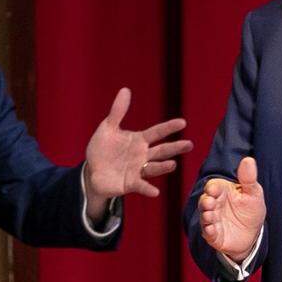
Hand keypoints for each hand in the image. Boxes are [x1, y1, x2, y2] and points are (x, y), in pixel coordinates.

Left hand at [84, 87, 192, 206]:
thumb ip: (117, 111)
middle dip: (175, 148)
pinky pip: (141, 185)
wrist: (92, 171)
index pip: (157, 132)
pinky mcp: (130, 183)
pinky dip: (148, 188)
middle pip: (162, 151)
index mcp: (139, 140)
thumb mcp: (108, 128)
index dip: (168, 128)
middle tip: (189, 144)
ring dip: (163, 167)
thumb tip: (125, 90)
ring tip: (172, 164)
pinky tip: (155, 191)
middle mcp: (142, 155)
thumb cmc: (102, 149)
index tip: (182, 123)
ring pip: (154, 167)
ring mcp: (138, 170)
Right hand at [198, 156, 265, 261]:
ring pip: (204, 216)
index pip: (212, 186)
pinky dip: (208, 231)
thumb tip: (248, 159)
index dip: (212, 187)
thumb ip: (249, 178)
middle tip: (210, 202)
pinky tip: (212, 229)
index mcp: (222, 191)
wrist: (253, 234)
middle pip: (205, 201)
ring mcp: (212, 220)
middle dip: (205, 201)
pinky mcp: (213, 235)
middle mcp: (214, 204)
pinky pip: (208, 232)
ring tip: (210, 215)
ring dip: (206, 215)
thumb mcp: (253, 193)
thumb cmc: (251, 210)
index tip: (214, 189)